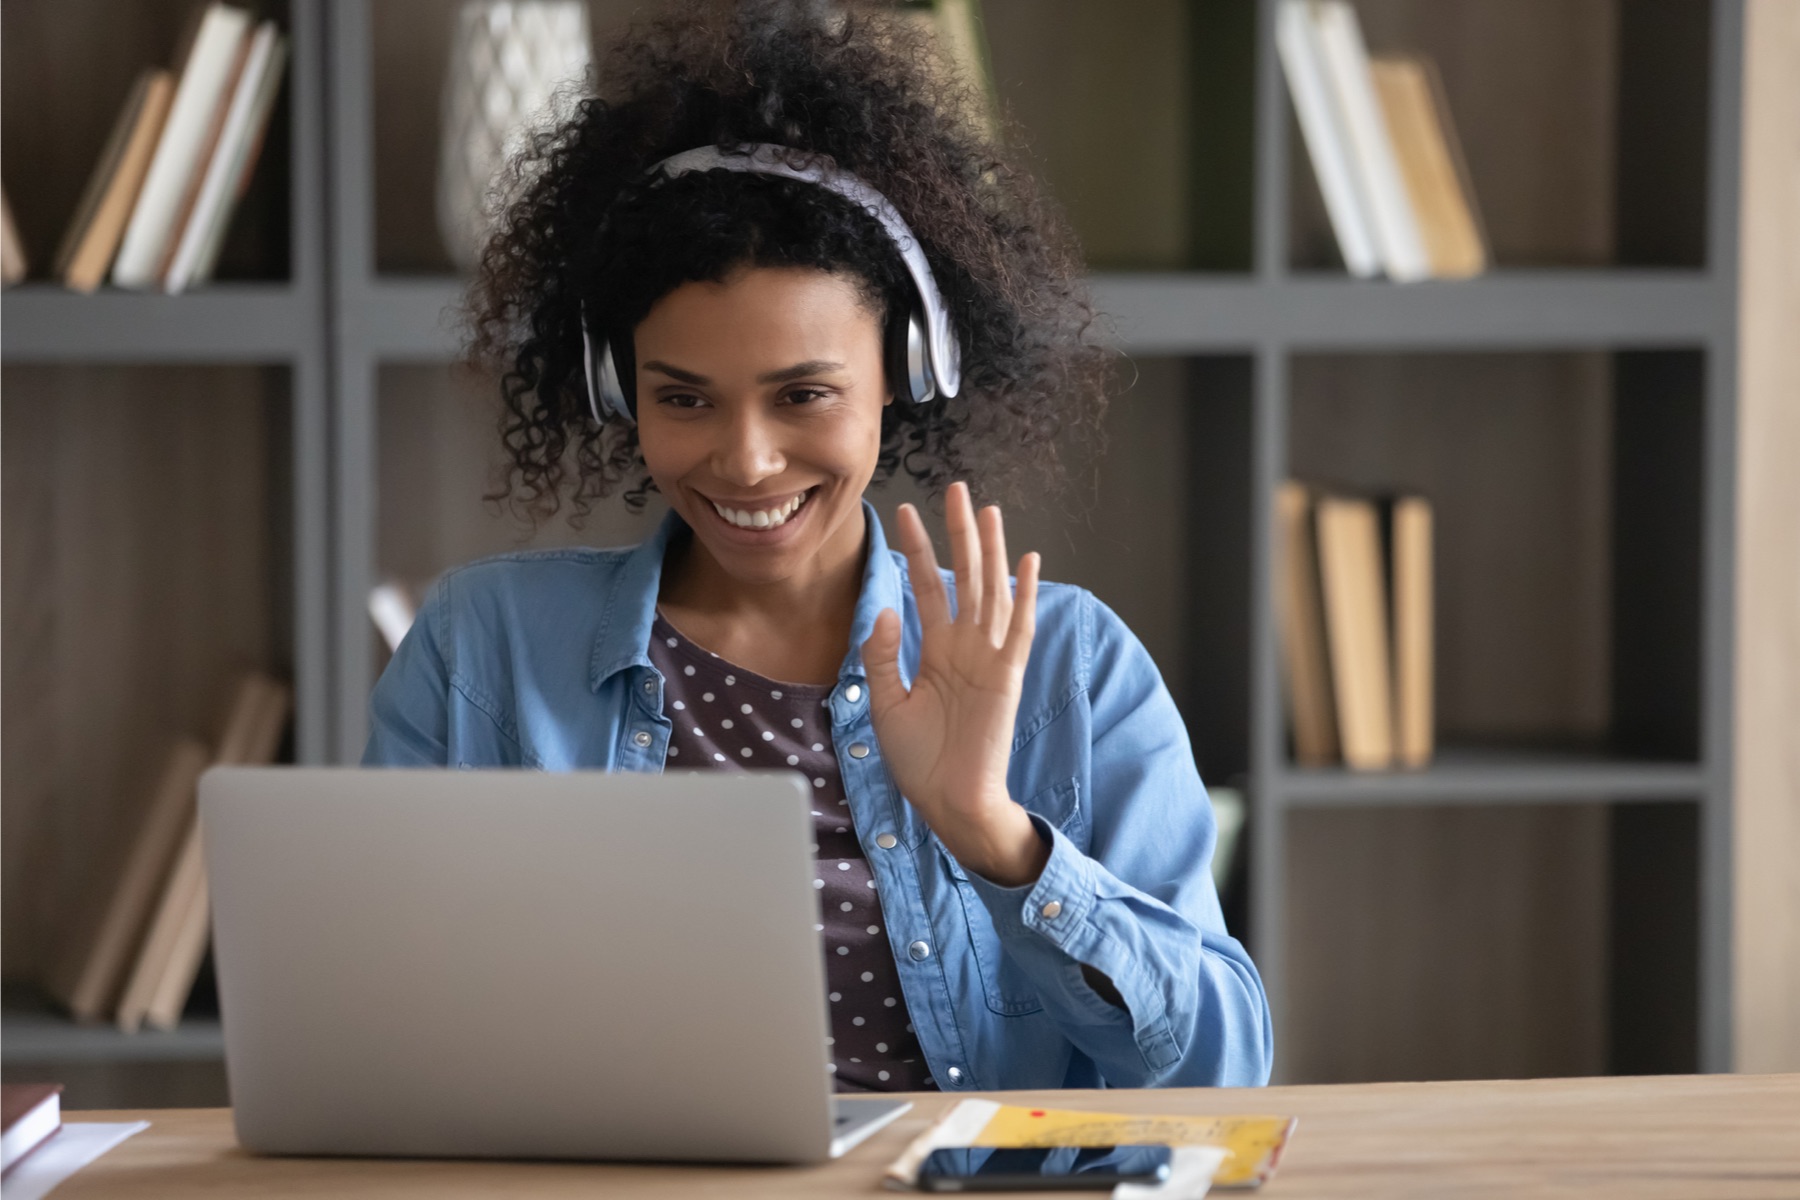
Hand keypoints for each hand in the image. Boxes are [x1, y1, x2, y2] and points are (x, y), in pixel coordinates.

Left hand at [860, 482, 1046, 886]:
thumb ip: (884, 657)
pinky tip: (1026, 561)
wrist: (948, 804)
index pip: (925, 589)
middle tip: (954, 489)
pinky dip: (1024, 595)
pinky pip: (1018, 629)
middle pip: (963, 577)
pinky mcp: (1007, 677)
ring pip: (990, 591)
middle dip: (958, 534)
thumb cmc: (920, 762)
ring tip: (986, 510)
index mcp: (936, 653)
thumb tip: (886, 611)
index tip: (904, 515)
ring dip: (989, 550)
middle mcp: (965, 648)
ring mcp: (988, 660)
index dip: (915, 552)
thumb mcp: (886, 704)